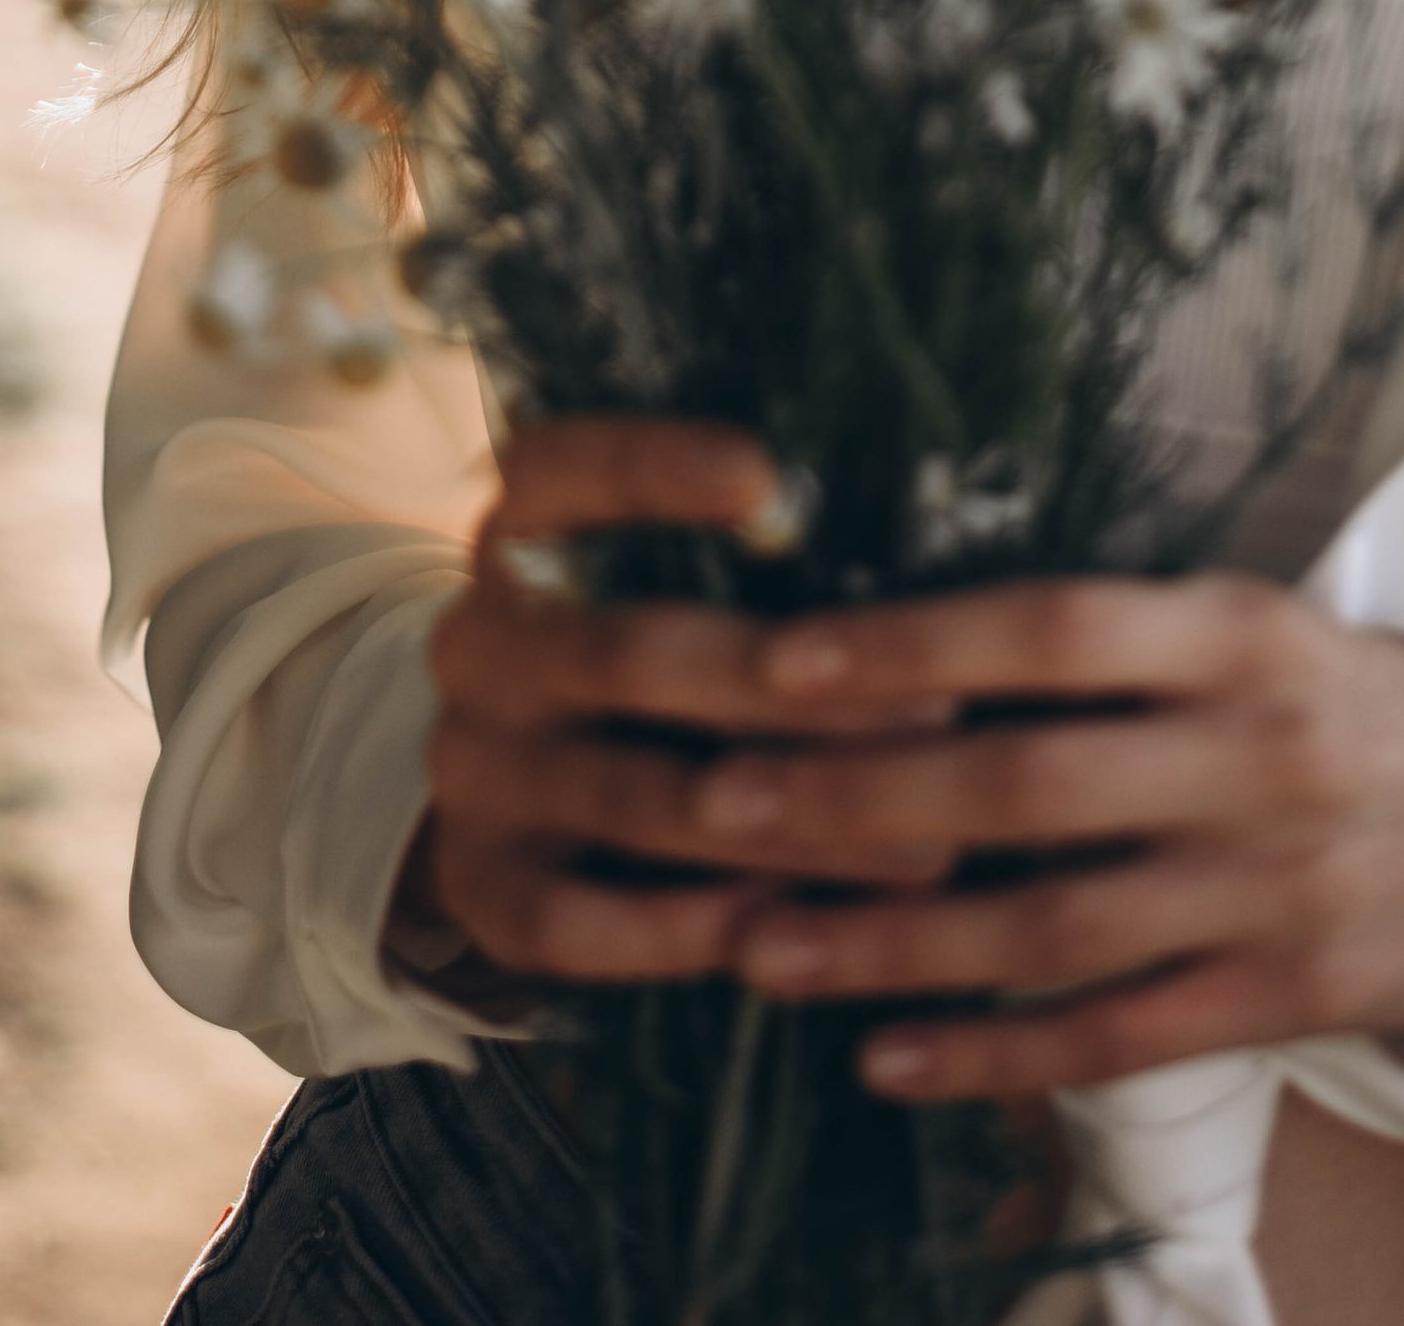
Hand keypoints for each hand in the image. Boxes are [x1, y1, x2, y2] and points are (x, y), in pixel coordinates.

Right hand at [416, 417, 936, 988]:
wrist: (513, 800)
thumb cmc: (651, 665)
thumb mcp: (661, 583)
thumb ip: (755, 564)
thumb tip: (933, 543)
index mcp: (519, 535)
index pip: (559, 470)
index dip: (651, 470)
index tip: (764, 479)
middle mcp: (481, 644)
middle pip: (625, 654)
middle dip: (782, 689)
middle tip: (932, 711)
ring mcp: (470, 769)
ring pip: (629, 797)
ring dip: (783, 828)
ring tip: (921, 852)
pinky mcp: (478, 887)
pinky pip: (575, 920)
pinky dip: (682, 930)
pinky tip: (788, 934)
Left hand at [717, 569, 1403, 1099]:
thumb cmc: (1329, 699)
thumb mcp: (1243, 625)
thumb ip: (1099, 640)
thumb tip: (896, 646)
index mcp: (1240, 636)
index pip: (1054, 630)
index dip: (916, 646)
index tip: (782, 661)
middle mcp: (1254, 759)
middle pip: (1028, 787)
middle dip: (859, 803)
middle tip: (718, 803)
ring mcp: (1269, 892)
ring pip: (1052, 930)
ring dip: (893, 946)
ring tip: (759, 946)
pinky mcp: (1281, 999)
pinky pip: (1116, 1037)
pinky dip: (997, 1055)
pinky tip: (885, 1057)